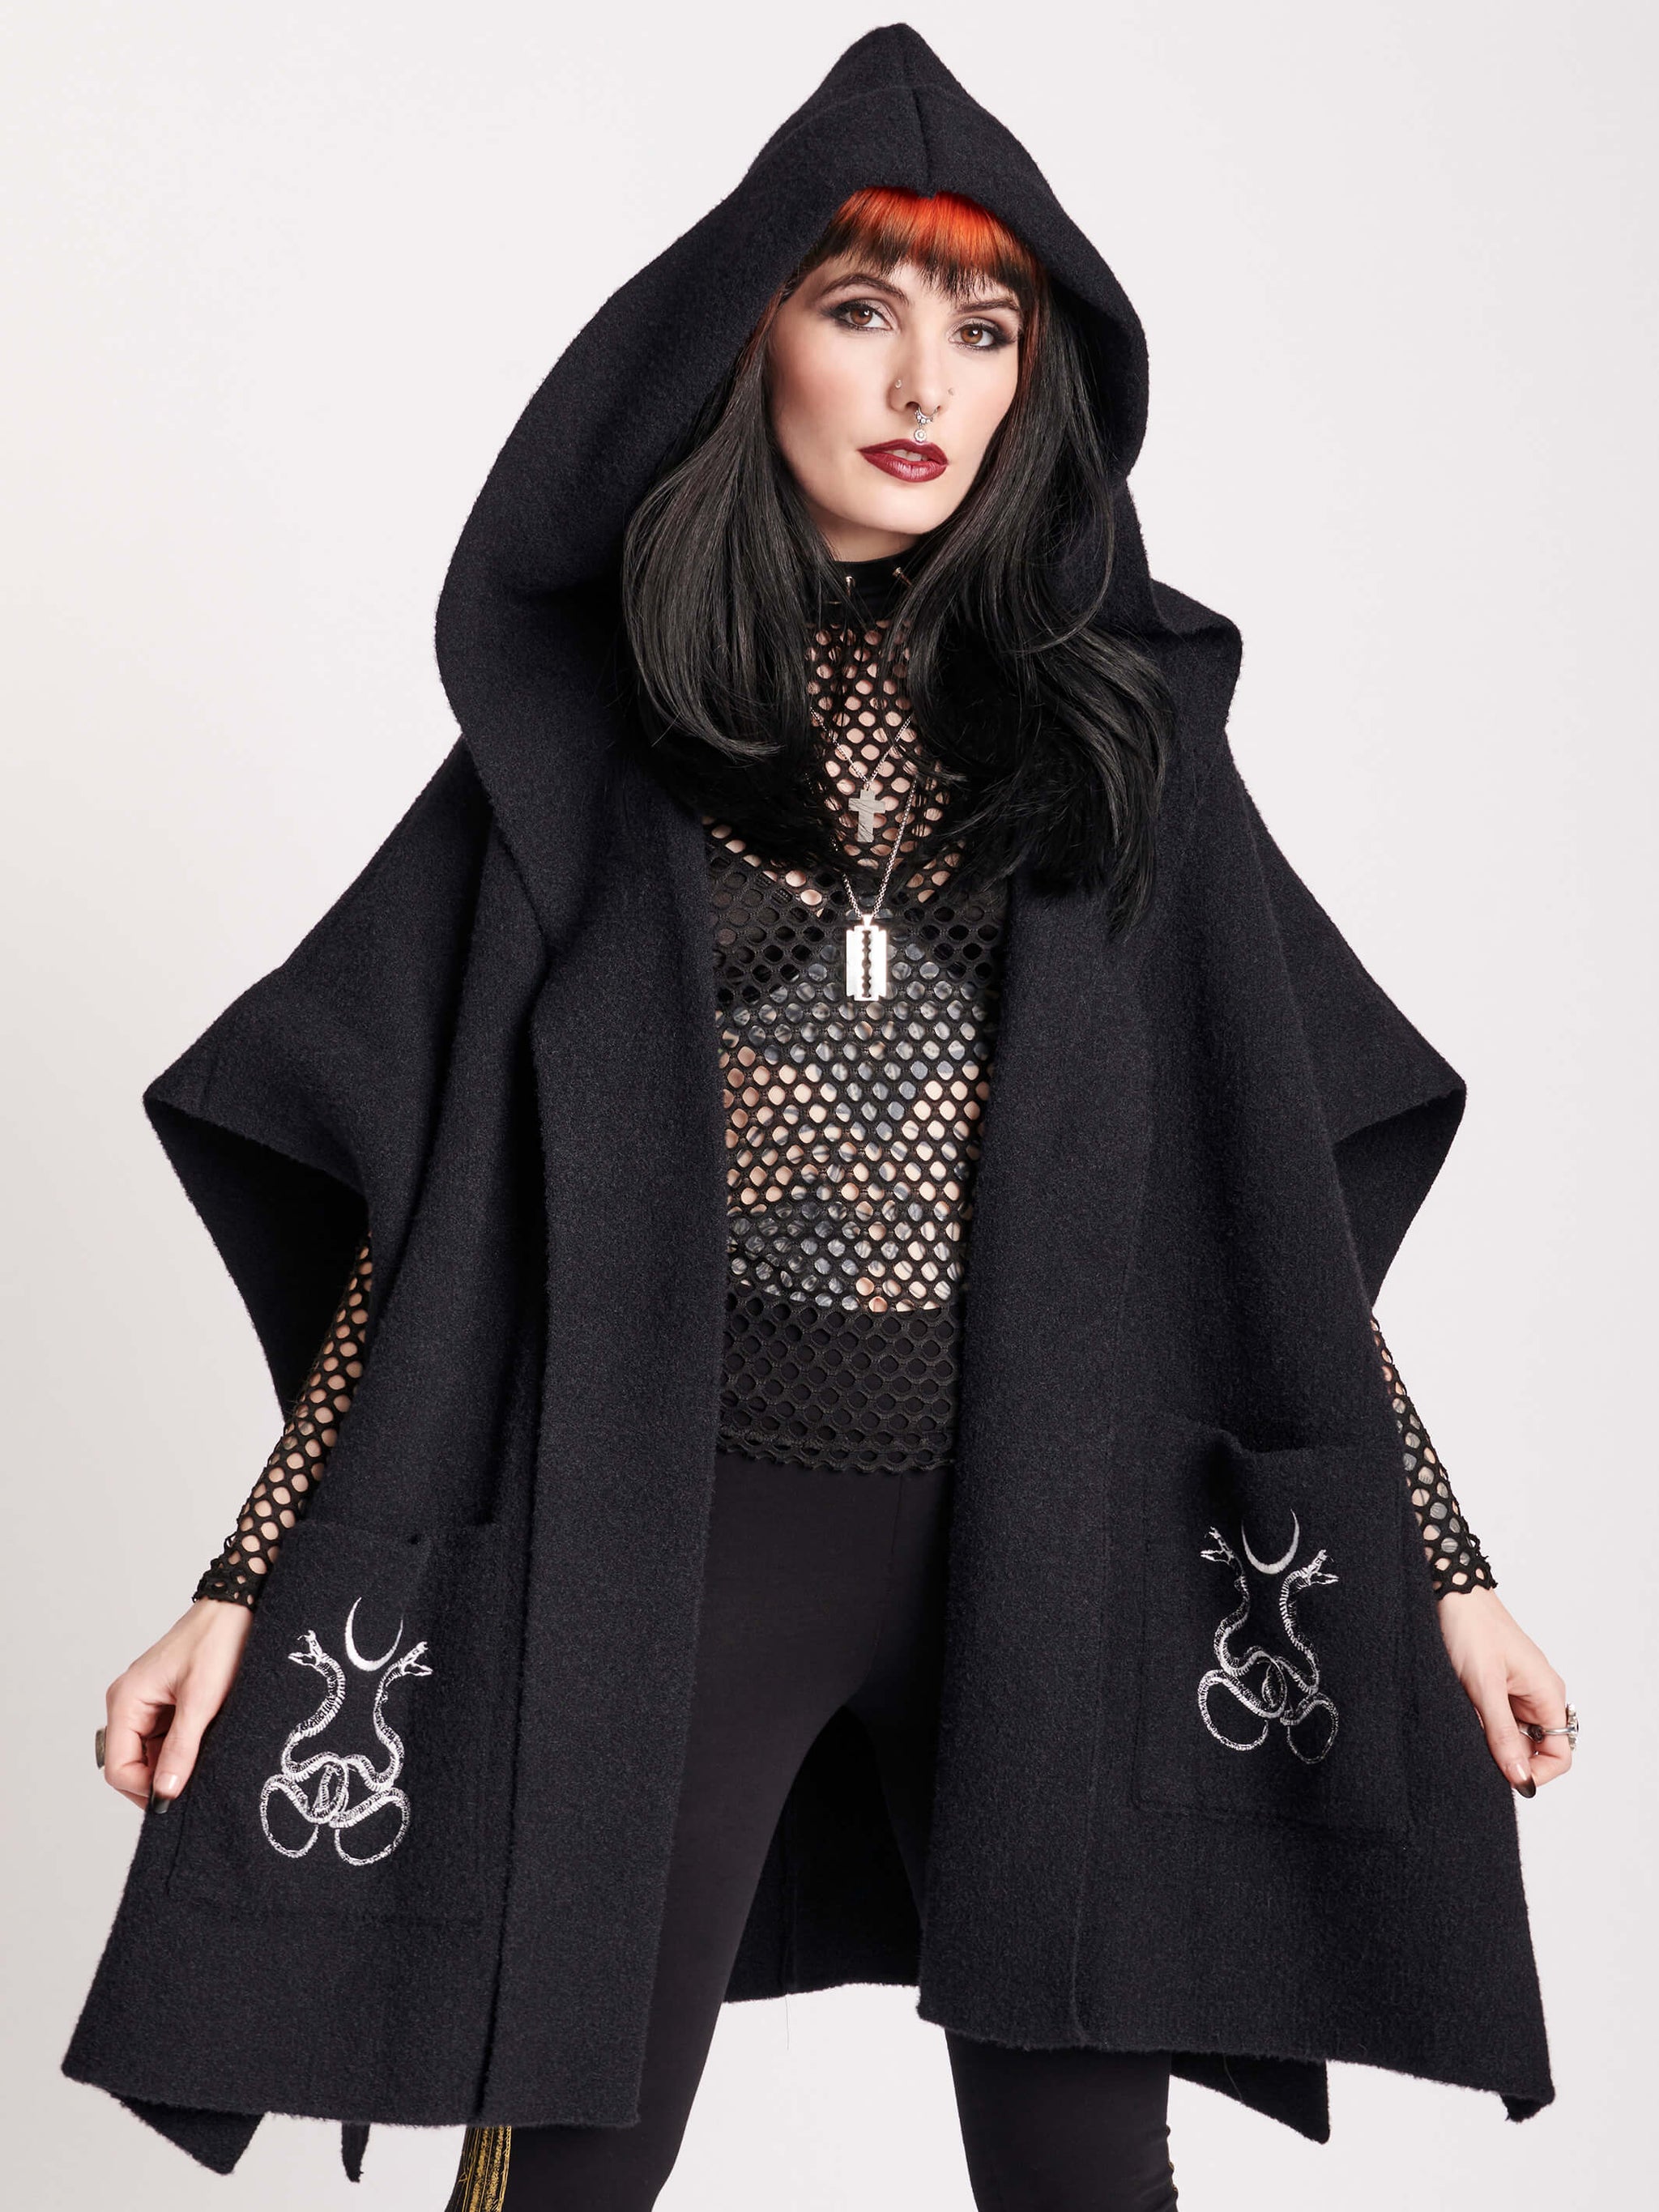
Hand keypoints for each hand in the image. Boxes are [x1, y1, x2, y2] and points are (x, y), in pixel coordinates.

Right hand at [102, 1599, 252, 1810]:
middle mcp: (129, 1703)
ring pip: (152, 1753)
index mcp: (126, 1700)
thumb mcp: (202, 1700)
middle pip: (132, 1764)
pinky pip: (167, 1738)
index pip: (118, 1768)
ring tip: (207, 1757)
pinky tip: (208, 1743)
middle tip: (197, 1783)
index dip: (145, 1789)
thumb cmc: (218, 1641)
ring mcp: (148, 1703)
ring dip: (175, 1762)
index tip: (178, 1798)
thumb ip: (181, 1749)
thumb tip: (164, 1792)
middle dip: (161, 1777)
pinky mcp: (167, 1701)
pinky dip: (185, 1747)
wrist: (240, 1606)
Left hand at [1437, 1586, 1572, 1795]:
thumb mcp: (1484, 1686)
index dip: (1536, 1772)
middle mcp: (1539, 1694)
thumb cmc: (1471, 1627)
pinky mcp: (1498, 1684)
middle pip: (1535, 1747)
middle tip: (1476, 1747)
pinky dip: (1481, 1721)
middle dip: (1508, 1755)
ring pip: (1513, 1734)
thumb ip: (1501, 1733)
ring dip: (1491, 1737)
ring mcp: (1518, 1689)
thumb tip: (1522, 1779)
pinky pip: (1497, 1716)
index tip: (1504, 1775)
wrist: (1449, 1590)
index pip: (1560, 1754)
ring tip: (1467, 1720)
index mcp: (1548, 1693)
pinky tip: (1462, 1710)